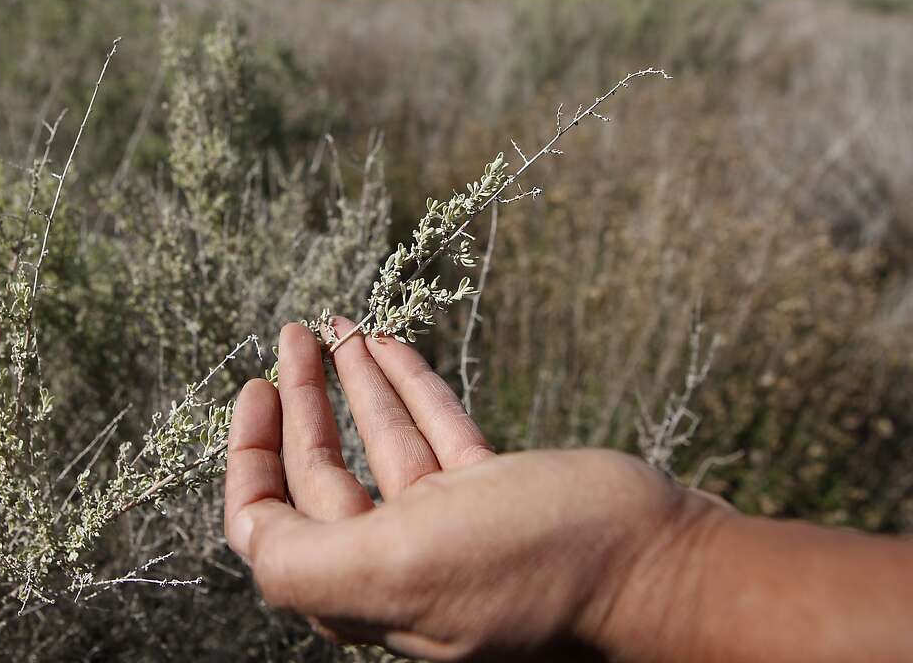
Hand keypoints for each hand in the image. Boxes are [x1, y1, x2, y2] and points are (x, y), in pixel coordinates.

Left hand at [223, 320, 707, 660]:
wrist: (662, 567)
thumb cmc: (536, 567)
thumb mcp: (403, 569)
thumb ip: (308, 563)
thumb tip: (249, 536)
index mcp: (364, 589)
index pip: (272, 528)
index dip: (250, 457)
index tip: (255, 384)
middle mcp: (400, 563)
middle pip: (324, 476)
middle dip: (302, 402)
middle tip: (292, 335)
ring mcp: (452, 528)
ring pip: (382, 445)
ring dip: (356, 384)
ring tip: (336, 323)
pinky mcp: (497, 496)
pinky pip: (437, 432)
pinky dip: (412, 388)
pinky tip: (392, 345)